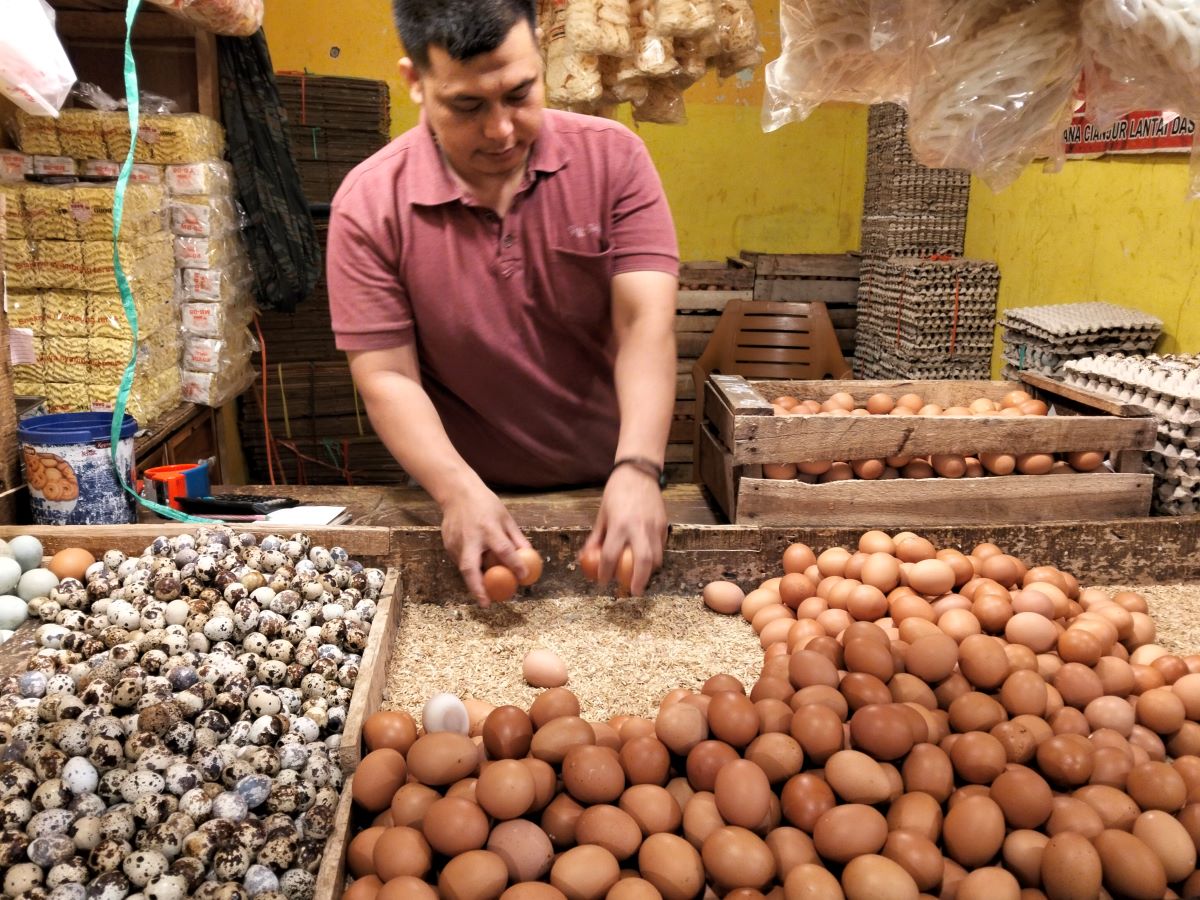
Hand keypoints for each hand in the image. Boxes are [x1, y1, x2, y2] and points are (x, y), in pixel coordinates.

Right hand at [440, 479, 530, 606]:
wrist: (458, 493)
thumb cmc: (486, 504)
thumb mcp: (506, 518)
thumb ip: (517, 538)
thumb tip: (529, 557)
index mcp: (489, 529)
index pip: (503, 550)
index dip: (514, 565)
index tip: (523, 577)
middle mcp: (470, 538)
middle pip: (470, 568)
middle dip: (477, 588)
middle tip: (486, 604)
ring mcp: (456, 542)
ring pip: (464, 568)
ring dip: (475, 580)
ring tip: (485, 589)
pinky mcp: (447, 544)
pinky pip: (460, 561)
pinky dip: (470, 567)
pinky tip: (476, 565)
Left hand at [582, 464, 666, 595]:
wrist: (639, 473)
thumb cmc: (616, 492)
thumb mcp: (602, 514)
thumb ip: (596, 537)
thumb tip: (586, 557)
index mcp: (619, 525)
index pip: (611, 556)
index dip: (606, 573)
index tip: (603, 582)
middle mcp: (638, 528)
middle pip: (642, 563)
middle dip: (638, 581)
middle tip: (633, 592)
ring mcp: (654, 527)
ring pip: (656, 557)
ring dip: (649, 572)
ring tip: (640, 578)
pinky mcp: (664, 525)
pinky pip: (661, 547)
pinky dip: (655, 557)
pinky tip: (648, 562)